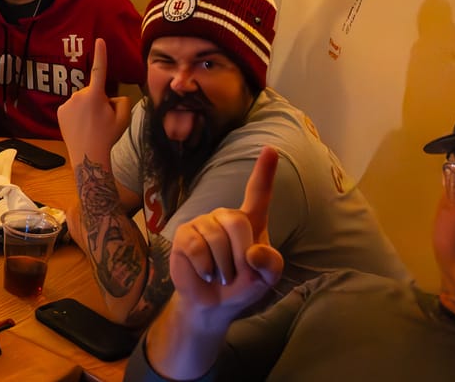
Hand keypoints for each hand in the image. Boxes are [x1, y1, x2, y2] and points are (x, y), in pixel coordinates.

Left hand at [56, 39, 132, 157]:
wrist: (88, 154)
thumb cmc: (108, 136)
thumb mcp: (123, 118)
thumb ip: (121, 101)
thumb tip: (112, 97)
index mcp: (96, 94)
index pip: (100, 70)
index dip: (101, 54)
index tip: (99, 40)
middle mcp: (79, 95)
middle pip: (93, 92)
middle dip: (98, 100)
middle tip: (101, 120)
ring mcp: (68, 103)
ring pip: (82, 100)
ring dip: (86, 108)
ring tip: (90, 126)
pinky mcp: (60, 110)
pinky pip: (72, 107)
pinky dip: (77, 114)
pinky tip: (80, 126)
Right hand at [168, 146, 284, 321]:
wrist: (213, 304)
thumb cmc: (242, 285)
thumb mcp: (266, 279)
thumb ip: (270, 264)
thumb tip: (253, 252)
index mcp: (250, 221)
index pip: (258, 193)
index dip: (265, 171)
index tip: (270, 149)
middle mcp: (225, 216)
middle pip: (237, 221)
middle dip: (240, 254)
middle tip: (236, 274)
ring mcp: (202, 222)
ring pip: (216, 237)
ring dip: (223, 266)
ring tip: (220, 276)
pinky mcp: (184, 234)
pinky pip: (196, 246)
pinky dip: (205, 267)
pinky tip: (206, 274)